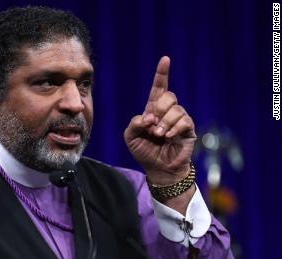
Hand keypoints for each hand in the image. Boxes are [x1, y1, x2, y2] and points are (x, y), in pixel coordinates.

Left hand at [124, 56, 196, 184]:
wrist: (158, 169)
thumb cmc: (144, 152)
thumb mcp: (131, 137)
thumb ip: (134, 124)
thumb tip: (148, 117)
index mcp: (153, 110)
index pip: (158, 88)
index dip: (162, 74)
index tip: (165, 59)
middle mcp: (167, 112)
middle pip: (168, 96)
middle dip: (158, 109)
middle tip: (151, 126)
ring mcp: (179, 119)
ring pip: (176, 109)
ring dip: (164, 122)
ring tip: (159, 135)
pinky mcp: (189, 129)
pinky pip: (184, 120)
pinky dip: (174, 128)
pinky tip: (168, 136)